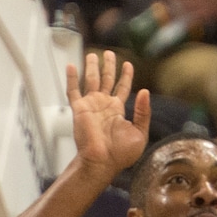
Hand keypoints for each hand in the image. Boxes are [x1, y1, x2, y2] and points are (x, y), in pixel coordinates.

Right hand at [66, 50, 150, 178]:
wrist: (102, 163)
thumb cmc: (121, 154)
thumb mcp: (140, 132)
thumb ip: (143, 112)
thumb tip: (145, 91)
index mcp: (117, 111)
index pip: (122, 88)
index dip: (126, 76)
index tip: (128, 64)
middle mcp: (104, 105)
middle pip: (106, 80)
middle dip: (108, 66)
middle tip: (109, 53)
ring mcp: (91, 106)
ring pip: (91, 80)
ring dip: (91, 67)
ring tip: (93, 54)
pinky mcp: (79, 109)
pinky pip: (73, 91)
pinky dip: (71, 78)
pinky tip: (71, 65)